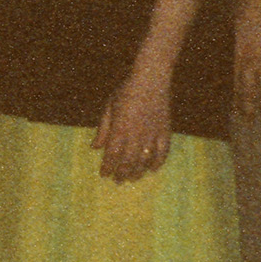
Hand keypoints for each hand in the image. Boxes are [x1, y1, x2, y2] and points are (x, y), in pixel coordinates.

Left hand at [92, 66, 174, 181]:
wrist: (151, 80)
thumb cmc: (126, 92)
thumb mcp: (109, 108)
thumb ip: (103, 129)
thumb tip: (95, 148)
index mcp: (120, 129)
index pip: (112, 155)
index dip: (108, 167)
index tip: (104, 174)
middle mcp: (136, 135)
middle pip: (128, 162)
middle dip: (121, 173)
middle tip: (117, 181)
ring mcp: (152, 134)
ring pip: (145, 160)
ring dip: (138, 172)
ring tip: (132, 178)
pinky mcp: (165, 132)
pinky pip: (163, 153)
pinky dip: (158, 163)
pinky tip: (152, 169)